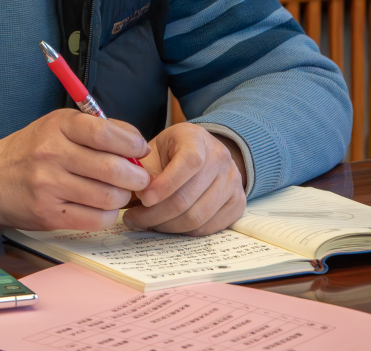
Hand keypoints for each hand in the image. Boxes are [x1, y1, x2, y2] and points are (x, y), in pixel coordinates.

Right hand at [0, 110, 149, 230]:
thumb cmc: (32, 149)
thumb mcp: (58, 126)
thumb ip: (97, 129)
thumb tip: (136, 143)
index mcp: (57, 126)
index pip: (104, 133)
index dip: (131, 143)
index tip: (141, 149)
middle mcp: (51, 154)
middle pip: (111, 169)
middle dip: (136, 176)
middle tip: (140, 178)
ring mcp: (48, 186)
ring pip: (107, 197)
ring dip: (123, 197)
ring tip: (120, 193)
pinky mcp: (48, 215)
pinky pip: (95, 219)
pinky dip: (108, 215)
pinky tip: (104, 207)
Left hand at [123, 123, 246, 235]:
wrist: (202, 152)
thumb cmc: (172, 151)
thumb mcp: (154, 149)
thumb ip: (145, 169)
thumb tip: (139, 194)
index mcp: (197, 139)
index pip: (188, 163)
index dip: (164, 185)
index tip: (143, 198)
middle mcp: (220, 158)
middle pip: (188, 197)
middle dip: (155, 213)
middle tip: (133, 218)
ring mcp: (233, 182)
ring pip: (197, 217)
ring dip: (167, 225)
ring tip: (147, 222)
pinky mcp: (237, 203)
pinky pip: (208, 227)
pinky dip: (184, 231)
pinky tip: (167, 224)